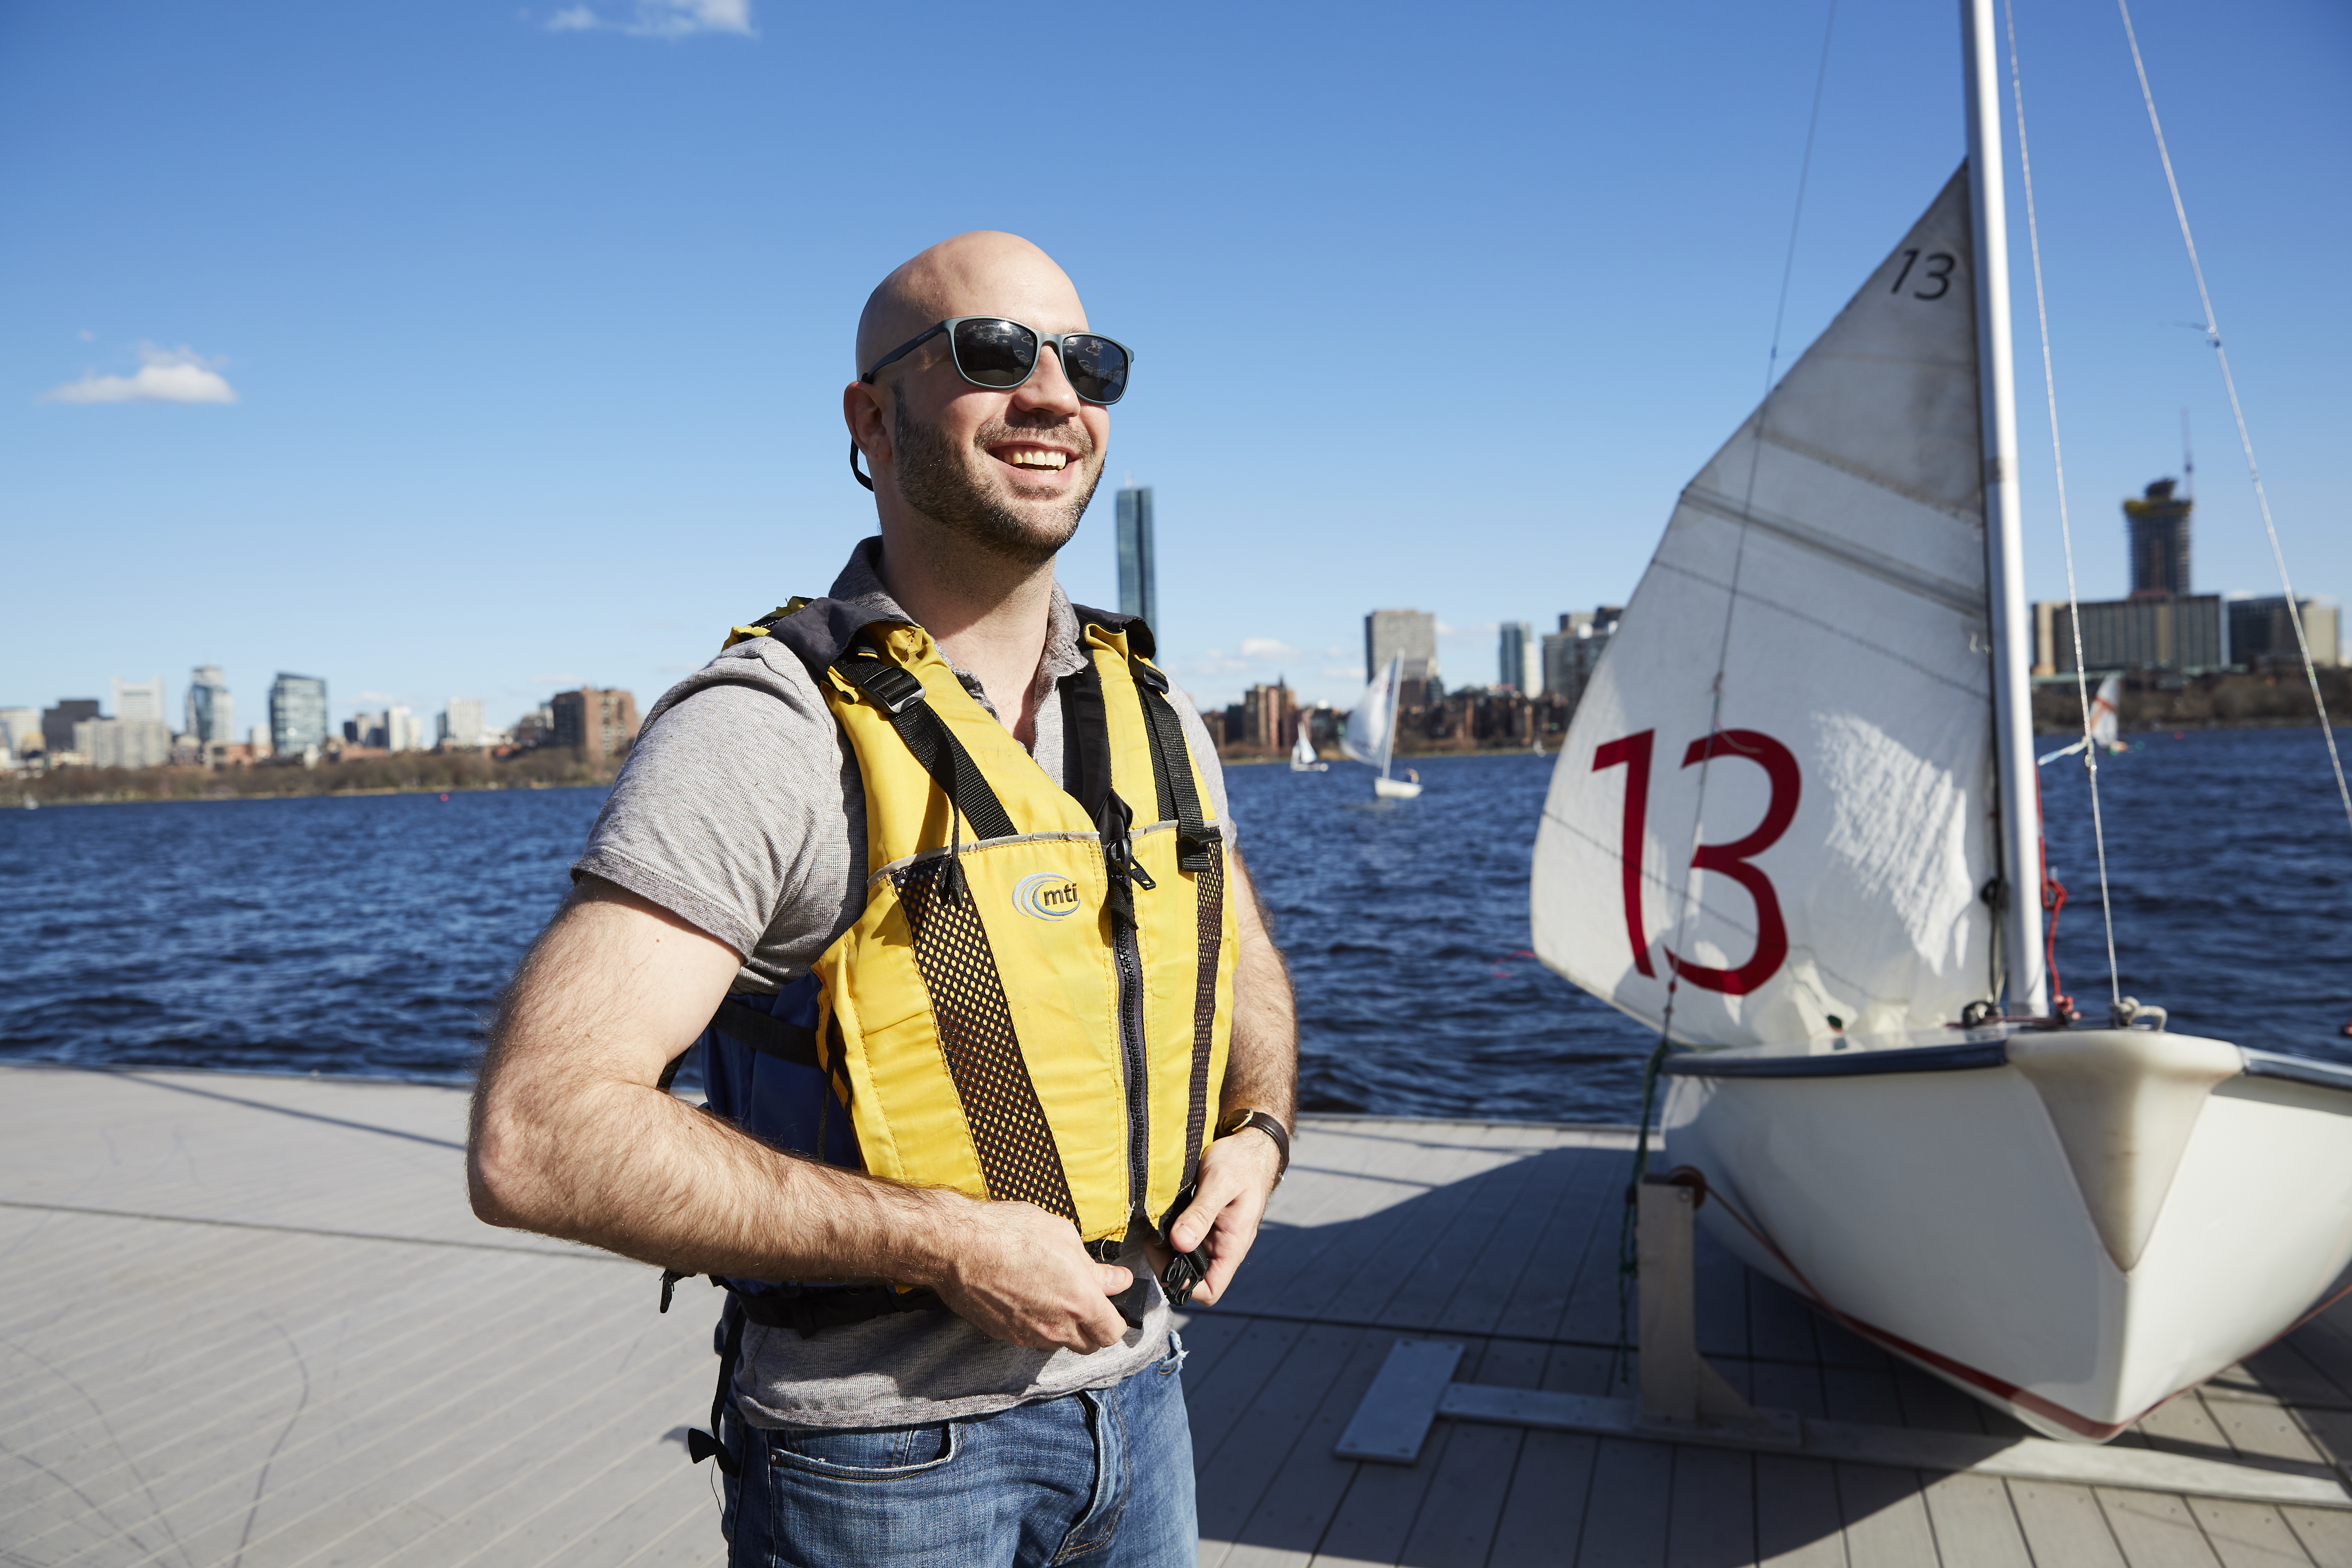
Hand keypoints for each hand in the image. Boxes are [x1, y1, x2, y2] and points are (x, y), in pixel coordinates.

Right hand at [925, 1197, 1132, 1352]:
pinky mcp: (1004, 1335)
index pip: (1113, 1332)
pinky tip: (1027, 1297)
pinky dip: (1037, 1324)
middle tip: (1084, 1298)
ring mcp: (1028, 1335)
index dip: (1115, 1318)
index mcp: (1079, 1302)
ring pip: (1059, 1343)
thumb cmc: (1010, 1232)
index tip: (1110, 1300)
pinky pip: (1032, 1338)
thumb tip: (1117, 1280)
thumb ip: (1095, 1268)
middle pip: (1089, 1345)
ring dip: (1064, 1327)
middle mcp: (1056, 1327)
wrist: (957, 1246)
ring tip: (1052, 1294)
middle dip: (1093, 1326)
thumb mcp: (1063, 1236)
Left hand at [1149, 1128, 1281, 1307]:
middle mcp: (1222, 1247)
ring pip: (1185, 1259)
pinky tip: (1160, 1216)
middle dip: (1167, 1264)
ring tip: (1153, 1225)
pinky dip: (1169, 1233)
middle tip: (1151, 1236)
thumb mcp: (1219, 1184)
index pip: (1209, 1291)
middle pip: (1191, 1277)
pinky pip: (1183, 1239)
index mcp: (1232, 1246)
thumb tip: (1179, 1243)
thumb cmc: (1241, 1162)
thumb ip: (1201, 1214)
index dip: (1183, 1285)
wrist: (1250, 1144)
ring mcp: (1213, 1236)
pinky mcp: (1203, 1223)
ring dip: (1166, 1248)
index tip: (1162, 1257)